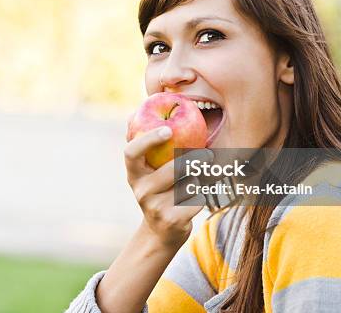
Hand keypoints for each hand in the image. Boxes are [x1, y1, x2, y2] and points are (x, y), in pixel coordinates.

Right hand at [124, 124, 211, 247]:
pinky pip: (197, 199)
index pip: (132, 152)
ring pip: (188, 183)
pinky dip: (203, 196)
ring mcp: (154, 207)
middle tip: (208, 153)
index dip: (149, 139)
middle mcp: (140, 190)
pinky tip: (197, 199)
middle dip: (193, 159)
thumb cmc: (159, 189)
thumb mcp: (148, 169)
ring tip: (197, 181)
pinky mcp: (172, 220)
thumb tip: (137, 109)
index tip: (168, 129)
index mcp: (133, 172)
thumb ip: (146, 143)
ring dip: (198, 179)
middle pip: (171, 169)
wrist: (161, 232)